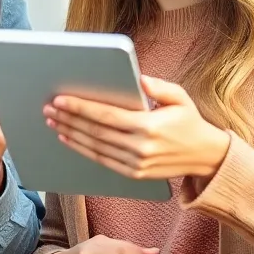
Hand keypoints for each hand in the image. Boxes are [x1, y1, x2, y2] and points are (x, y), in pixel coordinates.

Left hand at [45, 76, 230, 181]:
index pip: (106, 116)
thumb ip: (159, 86)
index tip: (60, 100)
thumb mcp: (180, 97)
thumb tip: (138, 79)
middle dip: (69, 119)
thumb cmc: (190, 121)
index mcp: (149, 126)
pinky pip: (102, 161)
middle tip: (48, 109)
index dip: (81, 108)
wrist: (205, 156)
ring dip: (70, 135)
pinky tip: (68, 139)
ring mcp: (136, 164)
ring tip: (53, 122)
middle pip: (95, 132)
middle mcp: (140, 147)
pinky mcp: (134, 174)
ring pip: (95, 148)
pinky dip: (82, 150)